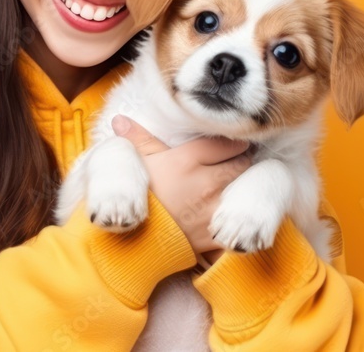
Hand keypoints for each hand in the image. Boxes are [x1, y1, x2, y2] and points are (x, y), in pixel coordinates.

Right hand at [112, 115, 251, 263]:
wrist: (130, 243)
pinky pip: (237, 220)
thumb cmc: (134, 197)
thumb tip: (120, 120)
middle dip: (242, 160)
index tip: (234, 145)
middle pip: (241, 164)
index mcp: (187, 160)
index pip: (225, 144)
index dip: (232, 143)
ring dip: (243, 184)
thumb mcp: (135, 164)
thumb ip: (137, 140)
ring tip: (239, 183)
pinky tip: (236, 212)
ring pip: (244, 189)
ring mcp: (212, 210)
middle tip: (240, 160)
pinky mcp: (215, 234)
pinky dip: (239, 214)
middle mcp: (206, 182)